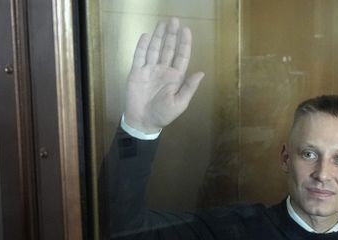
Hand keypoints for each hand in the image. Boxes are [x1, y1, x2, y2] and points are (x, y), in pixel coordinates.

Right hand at [124, 18, 204, 132]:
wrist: (143, 121)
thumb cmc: (163, 114)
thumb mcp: (180, 103)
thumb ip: (189, 87)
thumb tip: (201, 73)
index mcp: (175, 77)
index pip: (181, 56)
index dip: (184, 43)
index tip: (186, 30)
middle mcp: (163, 70)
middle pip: (168, 48)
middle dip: (171, 35)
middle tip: (174, 20)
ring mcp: (150, 70)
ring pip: (154, 49)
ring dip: (158, 36)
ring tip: (162, 23)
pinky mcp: (136, 72)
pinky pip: (139, 56)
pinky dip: (142, 46)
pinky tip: (146, 35)